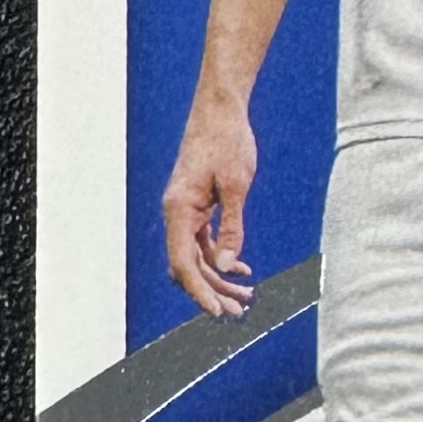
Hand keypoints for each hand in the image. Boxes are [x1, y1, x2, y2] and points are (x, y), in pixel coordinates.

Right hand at [162, 93, 257, 314]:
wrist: (220, 109)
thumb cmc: (228, 141)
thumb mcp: (237, 186)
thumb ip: (231, 228)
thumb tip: (225, 266)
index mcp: (178, 209)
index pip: (183, 263)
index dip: (199, 291)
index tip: (218, 312)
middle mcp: (175, 213)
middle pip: (188, 265)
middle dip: (212, 291)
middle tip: (240, 312)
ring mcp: (184, 210)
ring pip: (196, 256)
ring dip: (219, 278)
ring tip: (246, 296)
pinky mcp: (195, 206)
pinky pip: (202, 241)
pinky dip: (219, 257)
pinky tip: (241, 268)